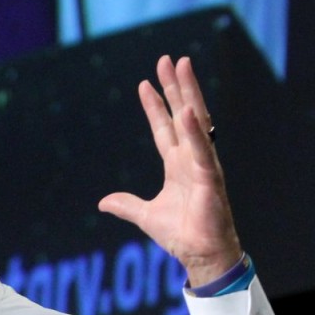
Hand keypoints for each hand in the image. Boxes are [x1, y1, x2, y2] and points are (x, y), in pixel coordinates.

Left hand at [98, 55, 242, 286]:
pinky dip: (194, 130)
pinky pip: (202, 150)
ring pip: (195, 121)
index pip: (163, 128)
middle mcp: (191, 158)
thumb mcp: (145, 215)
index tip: (144, 84)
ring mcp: (203, 165)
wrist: (201, 254)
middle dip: (174, 87)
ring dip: (187, 93)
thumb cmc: (182, 234)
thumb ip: (126, 205)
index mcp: (177, 165)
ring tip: (181, 67)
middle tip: (167, 60)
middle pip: (182, 115)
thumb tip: (103, 202)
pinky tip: (187, 110)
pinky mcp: (210, 178)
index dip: (155, 106)